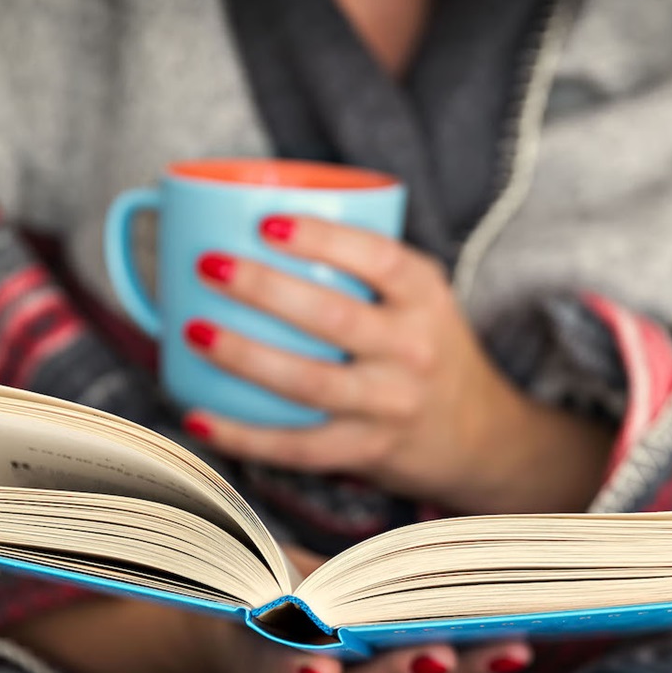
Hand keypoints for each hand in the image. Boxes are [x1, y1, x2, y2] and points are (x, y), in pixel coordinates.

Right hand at [5, 546, 531, 672]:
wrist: (225, 627)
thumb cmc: (220, 583)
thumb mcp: (216, 566)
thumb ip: (206, 538)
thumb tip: (118, 476)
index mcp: (248, 662)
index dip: (292, 667)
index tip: (320, 656)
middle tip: (443, 653)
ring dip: (451, 669)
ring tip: (505, 644)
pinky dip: (463, 658)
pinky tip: (509, 637)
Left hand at [182, 215, 612, 513]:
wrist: (479, 434)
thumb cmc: (426, 349)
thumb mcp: (420, 297)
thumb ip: (363, 266)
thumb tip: (251, 222)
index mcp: (425, 297)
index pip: (379, 259)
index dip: (322, 239)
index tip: (267, 222)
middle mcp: (414, 350)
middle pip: (333, 317)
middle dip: (264, 289)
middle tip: (208, 265)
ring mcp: (391, 404)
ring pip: (309, 382)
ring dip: (244, 356)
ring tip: (193, 329)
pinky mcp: (367, 451)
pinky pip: (297, 446)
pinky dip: (242, 434)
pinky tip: (198, 415)